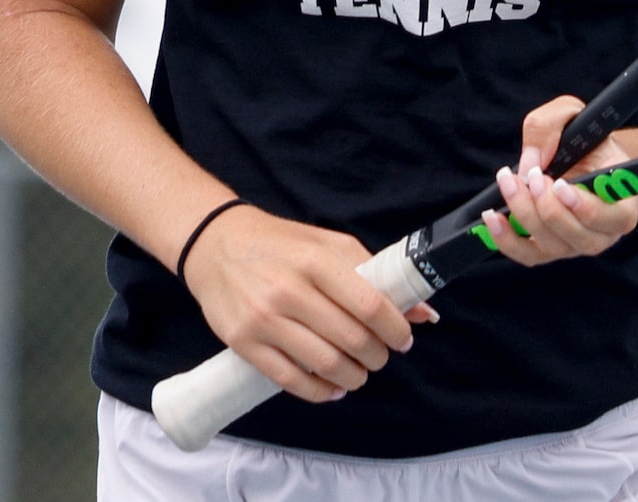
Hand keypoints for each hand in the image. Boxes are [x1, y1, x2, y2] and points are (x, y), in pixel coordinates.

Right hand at [179, 205, 433, 403]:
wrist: (216, 246)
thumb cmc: (283, 244)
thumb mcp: (330, 245)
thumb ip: (374, 274)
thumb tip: (421, 312)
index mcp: (317, 261)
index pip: (369, 304)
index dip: (395, 328)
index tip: (404, 340)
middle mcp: (290, 291)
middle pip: (351, 339)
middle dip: (376, 356)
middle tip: (381, 357)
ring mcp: (263, 319)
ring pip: (323, 363)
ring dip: (352, 377)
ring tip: (360, 374)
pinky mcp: (243, 343)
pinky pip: (288, 379)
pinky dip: (318, 392)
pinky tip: (333, 389)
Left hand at [479, 96, 637, 267]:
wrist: (582, 159)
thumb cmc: (584, 140)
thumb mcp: (572, 116)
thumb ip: (551, 125)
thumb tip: (531, 161)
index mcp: (624, 202)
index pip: (614, 218)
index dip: (585, 207)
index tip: (560, 184)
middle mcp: (605, 232)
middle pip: (577, 236)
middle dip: (547, 206)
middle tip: (533, 175)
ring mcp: (576, 245)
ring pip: (551, 245)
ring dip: (525, 214)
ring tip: (510, 183)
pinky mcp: (550, 250)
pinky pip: (527, 255)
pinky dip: (506, 239)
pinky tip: (492, 218)